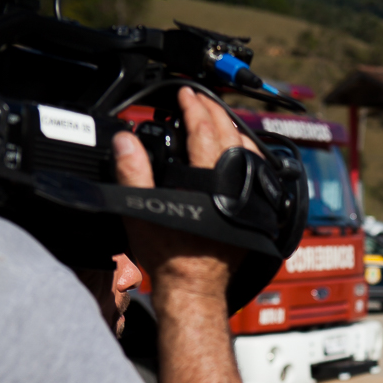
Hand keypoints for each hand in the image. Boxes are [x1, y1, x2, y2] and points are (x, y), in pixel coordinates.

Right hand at [112, 87, 260, 298]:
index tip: (185, 94)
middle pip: (231, 137)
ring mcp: (251, 202)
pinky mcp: (256, 213)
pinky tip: (236, 152)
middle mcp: (236, 190)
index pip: (205, 132)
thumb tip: (126, 140)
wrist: (194, 289)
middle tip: (200, 99)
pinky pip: (256, 174)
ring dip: (233, 131)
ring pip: (250, 154)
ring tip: (217, 118)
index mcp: (211, 185)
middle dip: (214, 113)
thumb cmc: (170, 258)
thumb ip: (133, 173)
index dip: (194, 108)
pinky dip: (246, 155)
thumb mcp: (141, 213)